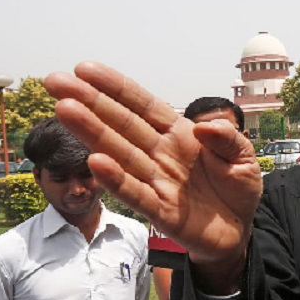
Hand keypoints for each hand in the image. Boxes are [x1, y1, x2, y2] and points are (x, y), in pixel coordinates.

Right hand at [44, 63, 261, 293]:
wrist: (241, 230)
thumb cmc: (237, 188)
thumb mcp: (245, 158)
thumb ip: (228, 139)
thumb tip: (201, 125)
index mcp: (180, 135)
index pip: (144, 106)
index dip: (116, 88)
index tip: (84, 69)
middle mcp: (161, 155)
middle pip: (122, 125)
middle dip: (90, 102)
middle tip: (55, 82)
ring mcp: (158, 182)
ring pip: (120, 154)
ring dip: (93, 133)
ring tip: (65, 110)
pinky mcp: (161, 212)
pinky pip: (136, 194)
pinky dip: (117, 180)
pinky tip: (95, 162)